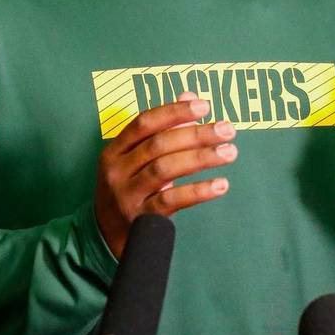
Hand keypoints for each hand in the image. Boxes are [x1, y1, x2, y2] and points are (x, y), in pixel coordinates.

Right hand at [95, 92, 236, 256]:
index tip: (204, 105)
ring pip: (165, 170)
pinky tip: (220, 185)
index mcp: (114, 151)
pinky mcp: (140, 219)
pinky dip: (198, 191)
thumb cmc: (129, 189)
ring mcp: (127, 196)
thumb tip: (189, 97)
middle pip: (158, 145)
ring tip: (229, 152)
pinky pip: (171, 201)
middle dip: (196, 134)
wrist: (105, 237)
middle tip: (227, 130)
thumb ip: (162, 129)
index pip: (144, 123)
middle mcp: (117, 171)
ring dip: (201, 158)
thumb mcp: (136, 159)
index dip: (174, 111)